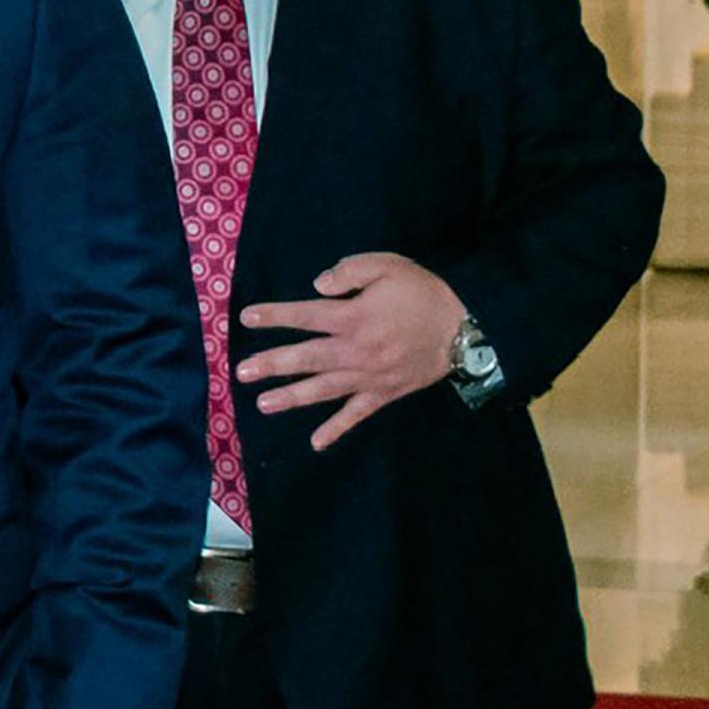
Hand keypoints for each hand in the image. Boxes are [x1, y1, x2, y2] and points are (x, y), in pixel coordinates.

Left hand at [235, 252, 466, 451]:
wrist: (466, 327)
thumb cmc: (423, 293)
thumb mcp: (388, 266)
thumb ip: (349, 271)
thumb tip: (316, 286)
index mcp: (355, 317)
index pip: (306, 316)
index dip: (275, 316)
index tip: (247, 318)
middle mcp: (357, 350)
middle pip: (307, 358)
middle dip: (272, 365)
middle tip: (242, 372)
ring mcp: (369, 376)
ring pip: (324, 390)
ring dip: (292, 397)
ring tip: (263, 404)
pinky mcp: (384, 393)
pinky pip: (357, 415)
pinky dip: (336, 429)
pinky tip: (316, 443)